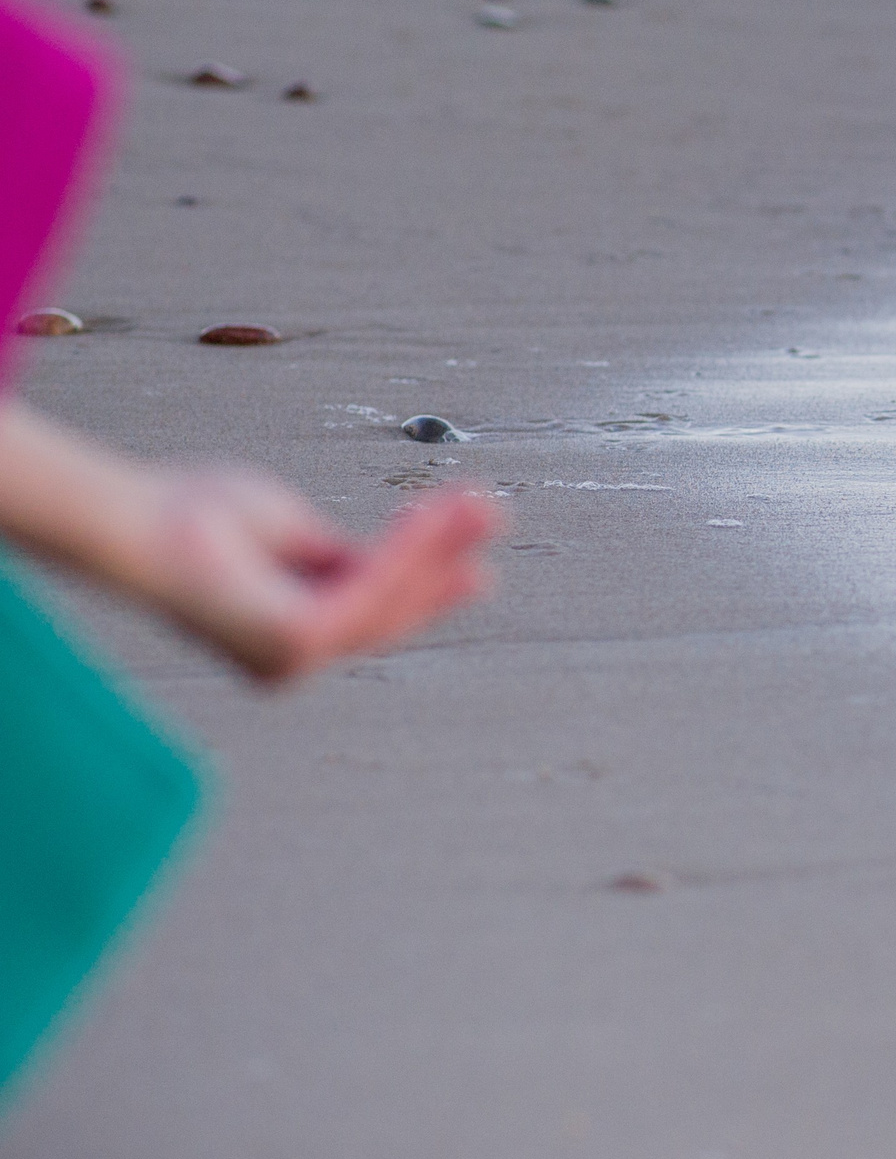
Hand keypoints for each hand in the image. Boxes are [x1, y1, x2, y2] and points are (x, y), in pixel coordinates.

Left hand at [139, 475, 502, 684]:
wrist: (140, 526)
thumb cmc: (190, 518)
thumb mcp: (280, 525)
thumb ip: (326, 548)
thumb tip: (366, 555)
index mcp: (285, 628)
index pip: (370, 607)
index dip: (427, 580)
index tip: (478, 557)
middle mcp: (291, 656)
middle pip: (392, 609)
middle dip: (446, 560)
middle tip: (493, 512)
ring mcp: (293, 656)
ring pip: (388, 598)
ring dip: (437, 546)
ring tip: (474, 501)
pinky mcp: (297, 642)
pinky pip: (370, 590)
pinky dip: (409, 551)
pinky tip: (429, 514)